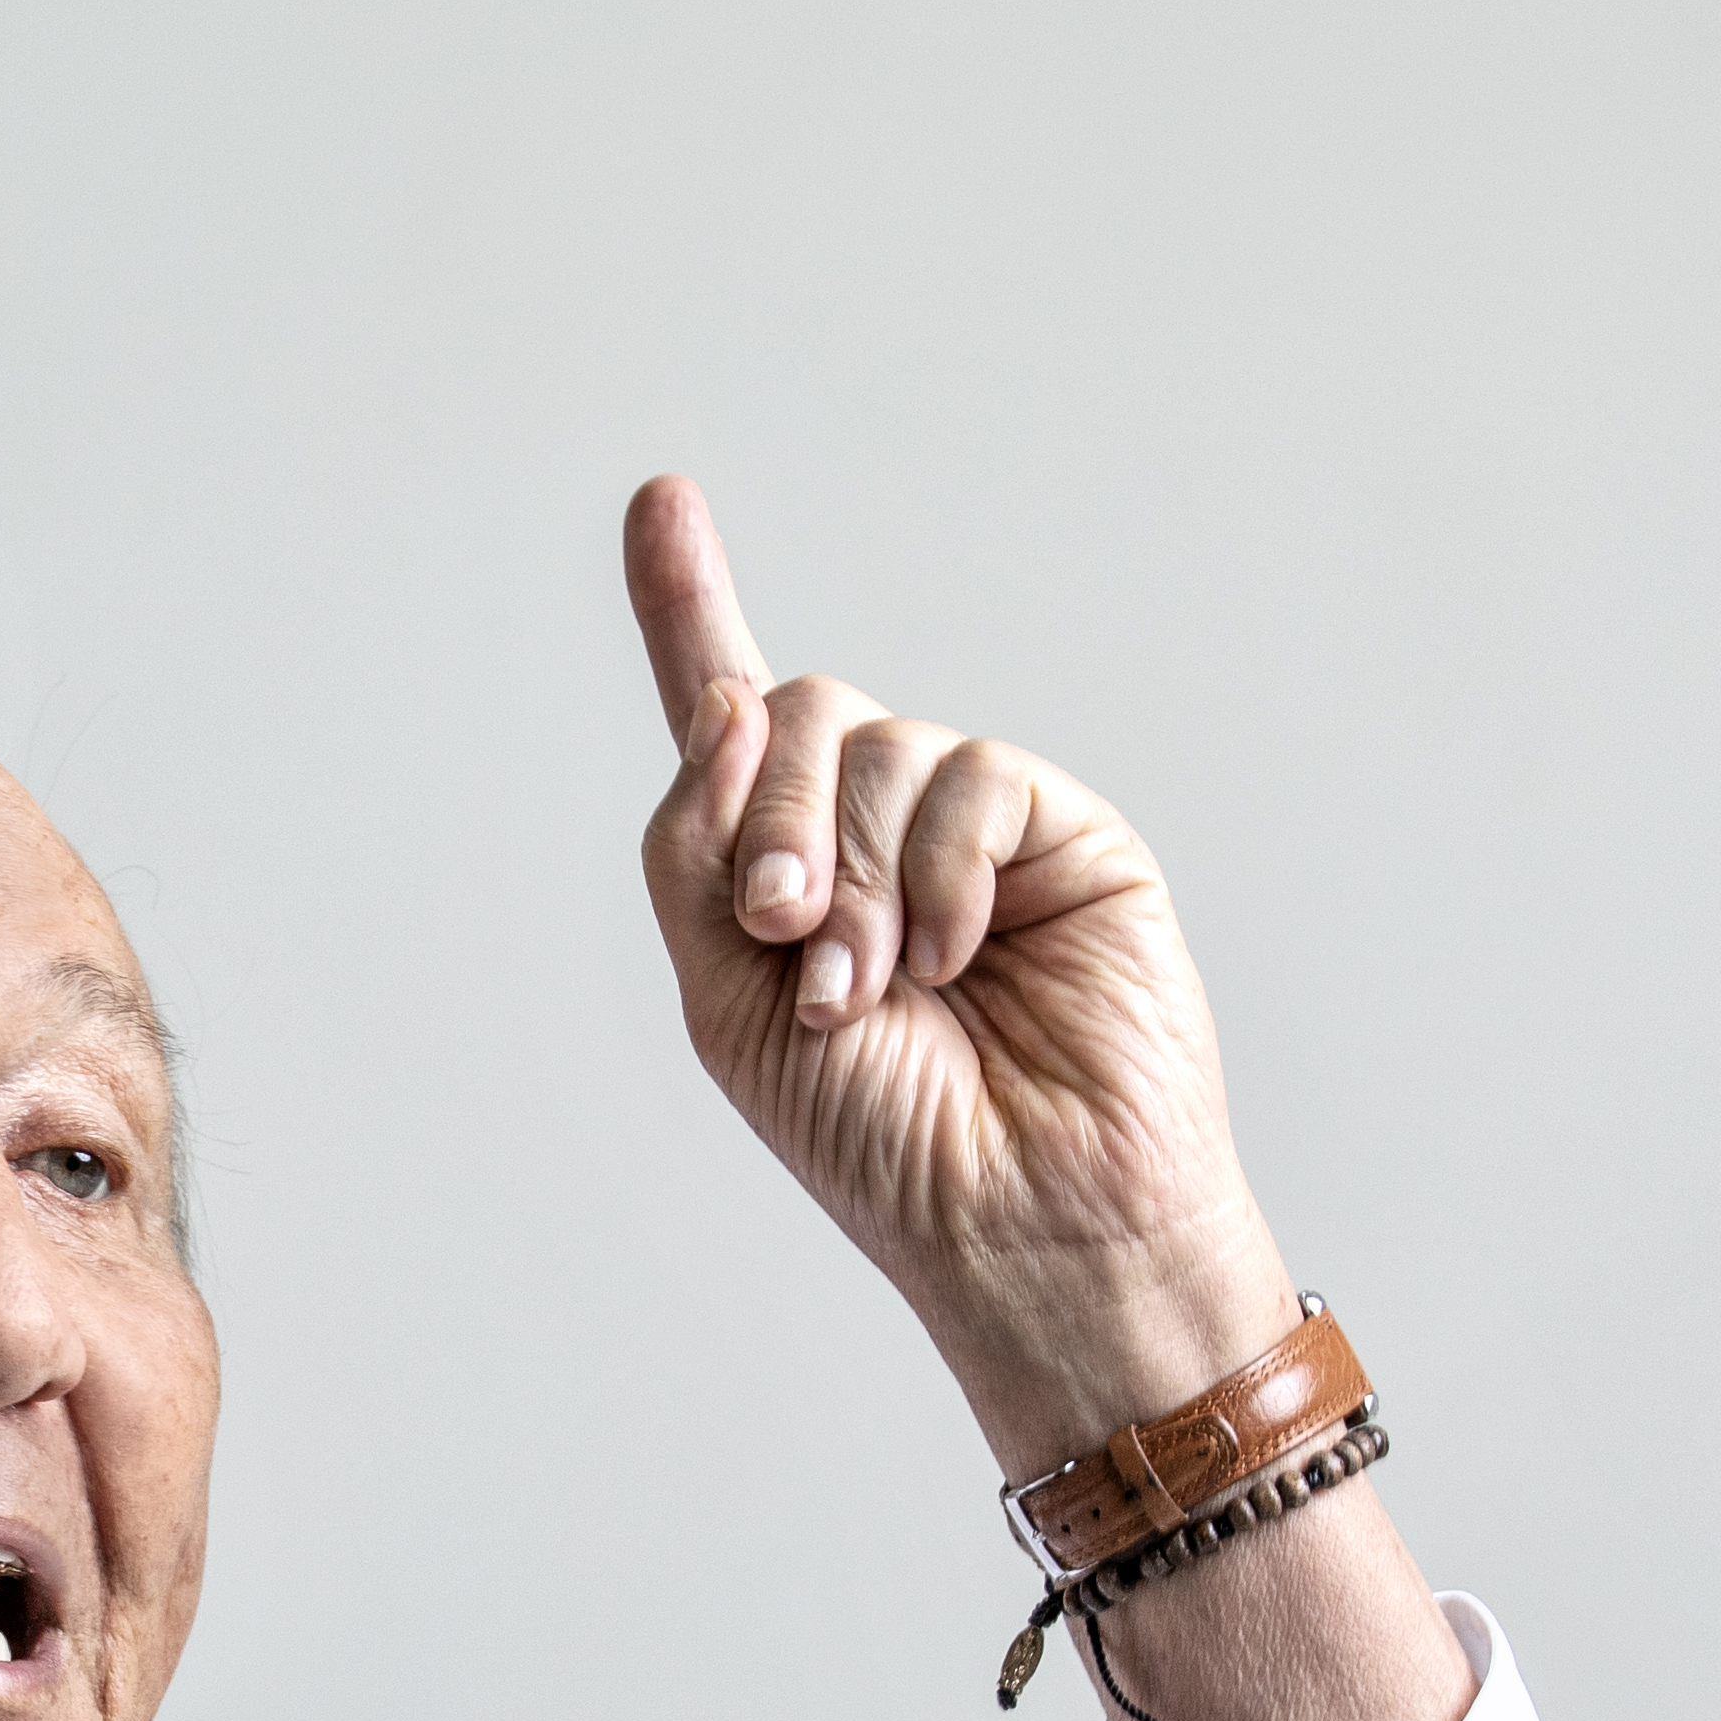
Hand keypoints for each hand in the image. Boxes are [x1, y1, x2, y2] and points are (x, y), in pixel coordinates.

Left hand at [622, 477, 1291, 1452]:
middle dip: (770, 818)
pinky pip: (974, 778)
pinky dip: (944, 871)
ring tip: (875, 994)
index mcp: (782, 870)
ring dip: (852, 872)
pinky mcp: (1062, 833)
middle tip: (787, 934)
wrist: (1021, 1221)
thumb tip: (732, 707)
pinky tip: (957, 959)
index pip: (730, 715)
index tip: (658, 499)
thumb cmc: (881, 1140)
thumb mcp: (729, 1001)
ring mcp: (971, 828)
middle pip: (791, 718)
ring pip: (875, 745)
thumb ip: (698, 852)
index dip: (688, 604)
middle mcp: (875, 830)